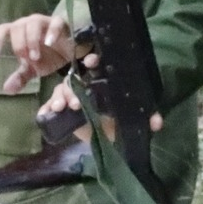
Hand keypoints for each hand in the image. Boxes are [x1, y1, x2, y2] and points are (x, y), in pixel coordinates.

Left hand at [0, 13, 77, 92]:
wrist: (72, 53)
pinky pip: (55, 23)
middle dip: (19, 45)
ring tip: (35, 57)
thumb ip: (21, 77)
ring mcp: (45, 21)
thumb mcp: (34, 69)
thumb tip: (6, 89)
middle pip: (17, 27)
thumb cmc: (49, 56)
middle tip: (25, 60)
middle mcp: (28, 24)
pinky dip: (52, 32)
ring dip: (32, 40)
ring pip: (33, 23)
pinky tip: (50, 43)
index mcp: (19, 32)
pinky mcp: (60, 23)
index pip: (2, 30)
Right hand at [35, 74, 162, 141]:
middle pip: (73, 79)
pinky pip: (48, 107)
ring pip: (61, 91)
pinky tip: (46, 113)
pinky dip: (45, 109)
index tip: (91, 62)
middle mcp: (84, 87)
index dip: (92, 61)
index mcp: (101, 83)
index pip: (95, 66)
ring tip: (61, 107)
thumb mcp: (133, 118)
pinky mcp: (61, 111)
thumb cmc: (118, 123)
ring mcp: (70, 98)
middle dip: (71, 86)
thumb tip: (157, 123)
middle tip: (75, 100)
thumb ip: (147, 117)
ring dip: (59, 98)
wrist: (106, 142)